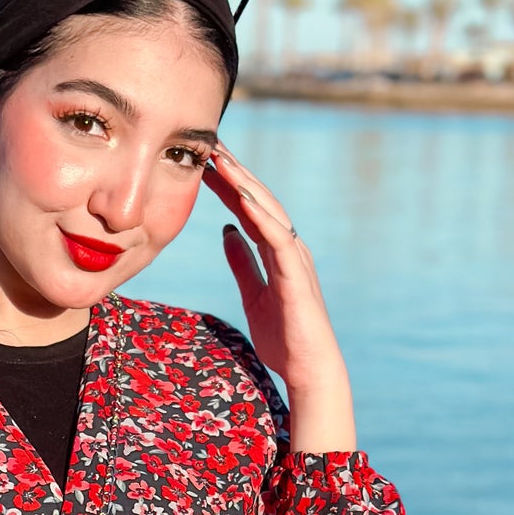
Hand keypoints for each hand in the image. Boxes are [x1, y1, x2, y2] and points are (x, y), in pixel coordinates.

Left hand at [203, 144, 356, 452]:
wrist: (308, 369)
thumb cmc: (285, 338)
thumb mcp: (253, 293)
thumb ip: (242, 261)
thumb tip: (227, 231)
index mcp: (276, 252)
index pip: (249, 209)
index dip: (228, 185)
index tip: (205, 162)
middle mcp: (289, 247)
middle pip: (259, 201)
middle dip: (235, 173)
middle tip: (211, 145)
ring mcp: (295, 258)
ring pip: (268, 211)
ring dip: (245, 184)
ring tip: (221, 161)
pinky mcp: (296, 275)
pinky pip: (277, 238)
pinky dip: (261, 216)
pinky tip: (241, 198)